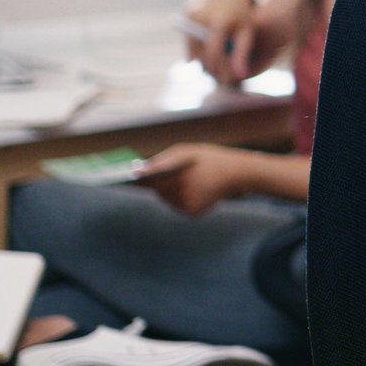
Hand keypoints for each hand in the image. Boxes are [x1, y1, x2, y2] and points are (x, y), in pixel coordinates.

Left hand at [133, 143, 250, 215]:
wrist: (236, 173)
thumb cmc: (209, 159)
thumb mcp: (186, 151)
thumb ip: (163, 160)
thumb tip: (140, 169)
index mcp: (179, 177)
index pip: (151, 180)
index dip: (141, 178)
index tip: (129, 177)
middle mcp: (182, 194)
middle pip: (159, 191)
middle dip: (162, 183)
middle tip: (174, 174)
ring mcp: (187, 206)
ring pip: (168, 199)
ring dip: (171, 191)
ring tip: (189, 181)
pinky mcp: (192, 213)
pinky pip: (178, 206)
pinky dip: (180, 199)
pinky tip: (194, 190)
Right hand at [181, 0, 261, 87]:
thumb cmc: (243, 14)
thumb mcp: (247, 33)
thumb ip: (242, 54)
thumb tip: (240, 75)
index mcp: (218, 23)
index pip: (212, 54)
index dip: (216, 68)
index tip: (220, 77)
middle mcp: (201, 17)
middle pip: (199, 51)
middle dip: (206, 66)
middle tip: (214, 76)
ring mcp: (191, 13)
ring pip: (191, 45)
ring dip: (199, 57)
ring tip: (209, 66)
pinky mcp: (186, 12)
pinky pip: (188, 36)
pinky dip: (195, 46)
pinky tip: (203, 54)